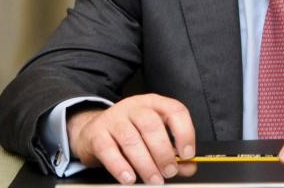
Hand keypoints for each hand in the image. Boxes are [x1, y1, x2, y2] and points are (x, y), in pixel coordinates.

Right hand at [67, 94, 196, 184]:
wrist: (94, 130)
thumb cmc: (131, 133)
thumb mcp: (154, 137)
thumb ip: (174, 152)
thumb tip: (189, 167)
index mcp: (154, 103)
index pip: (175, 110)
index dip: (185, 132)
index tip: (187, 154)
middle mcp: (135, 106)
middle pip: (152, 125)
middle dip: (163, 152)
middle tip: (169, 172)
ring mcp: (114, 118)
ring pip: (131, 139)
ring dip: (145, 163)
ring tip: (153, 180)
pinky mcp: (97, 133)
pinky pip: (108, 150)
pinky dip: (120, 166)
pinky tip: (129, 178)